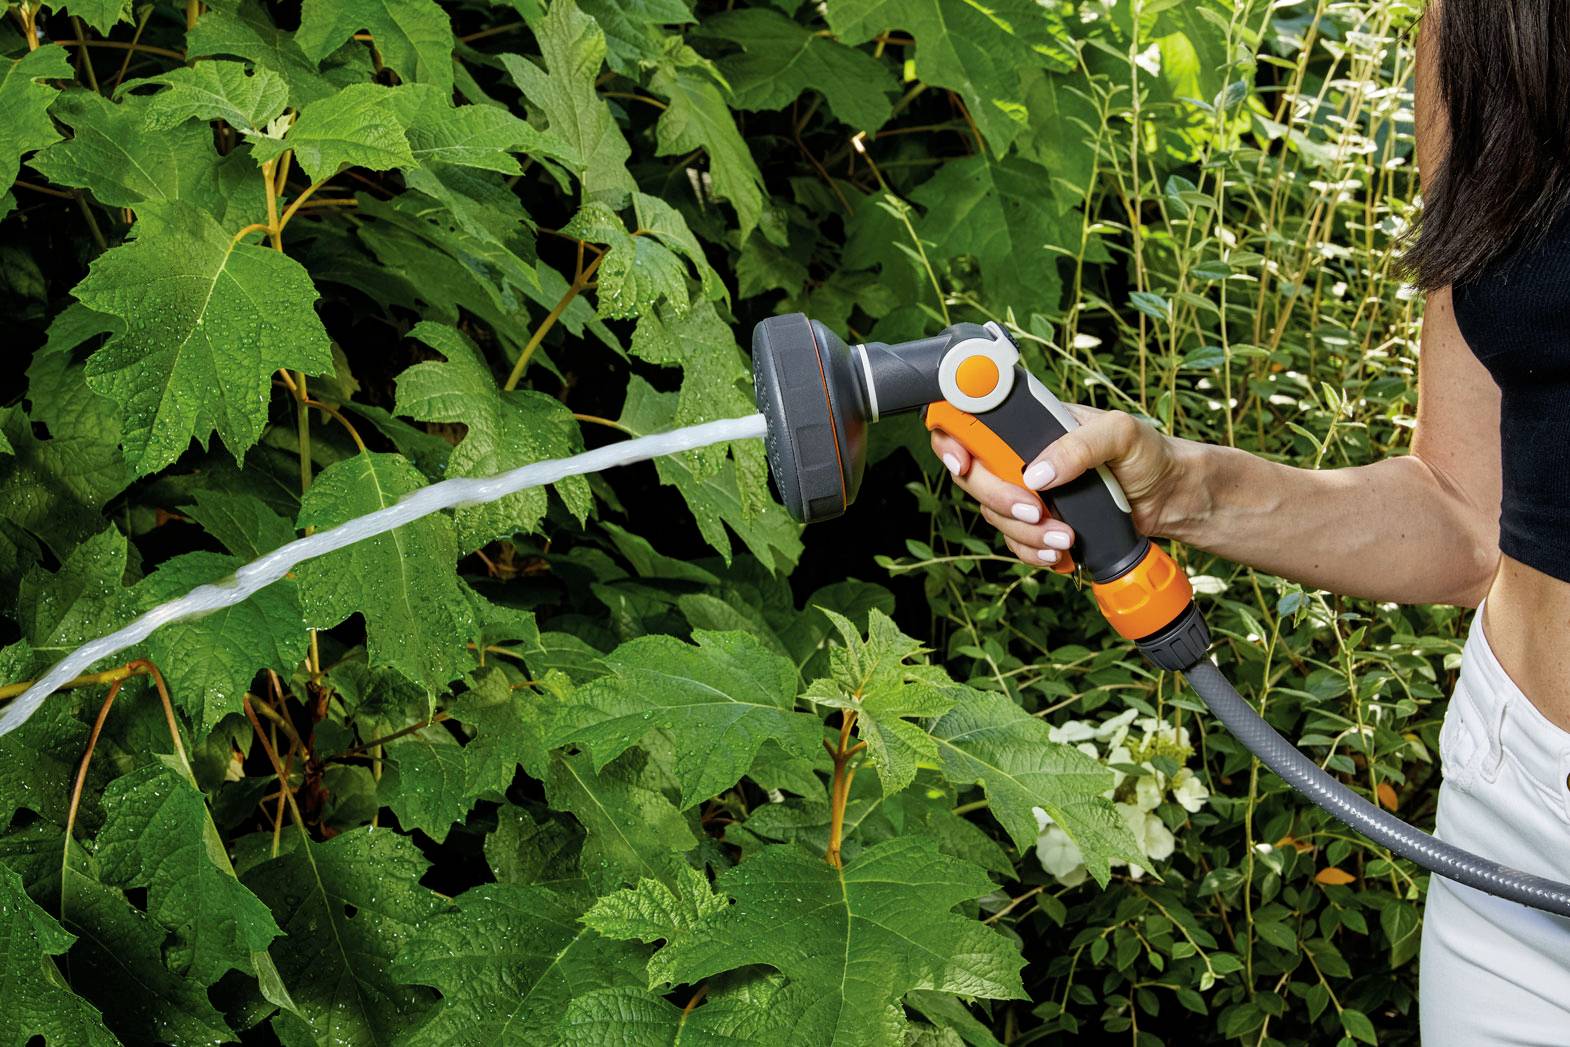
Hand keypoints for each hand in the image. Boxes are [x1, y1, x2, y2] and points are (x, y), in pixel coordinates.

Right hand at [930, 403, 1186, 568]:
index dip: (951, 441)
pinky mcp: (1038, 522)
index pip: (971, 423)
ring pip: (992, 514)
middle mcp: (1020, 454)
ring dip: (1024, 532)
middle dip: (999, 499)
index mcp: (1030, 423)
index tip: (963, 463)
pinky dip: (1032, 551)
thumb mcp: (1121, 433)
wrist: (1169, 496)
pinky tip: (1059, 551)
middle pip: (973, 476)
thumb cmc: (1147, 452)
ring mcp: (1026, 490)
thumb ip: (1078, 446)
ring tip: (1065, 537)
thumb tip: (1036, 474)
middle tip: (1036, 511)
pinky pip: (1013, 541)